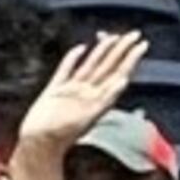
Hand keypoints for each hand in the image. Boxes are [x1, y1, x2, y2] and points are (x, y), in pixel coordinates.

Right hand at [18, 31, 146, 158]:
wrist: (38, 145)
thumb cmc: (62, 135)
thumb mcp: (88, 118)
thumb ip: (106, 99)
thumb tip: (123, 82)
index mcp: (98, 99)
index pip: (118, 74)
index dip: (130, 59)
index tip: (141, 44)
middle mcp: (87, 93)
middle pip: (107, 67)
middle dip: (121, 50)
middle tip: (134, 34)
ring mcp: (71, 91)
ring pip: (90, 66)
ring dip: (101, 51)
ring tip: (112, 37)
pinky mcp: (53, 91)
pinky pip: (65, 70)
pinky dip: (72, 59)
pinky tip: (80, 48)